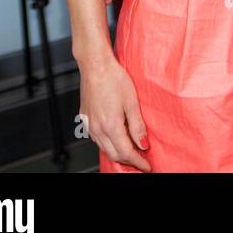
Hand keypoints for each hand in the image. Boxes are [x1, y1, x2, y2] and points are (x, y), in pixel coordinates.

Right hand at [79, 55, 150, 170]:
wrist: (95, 66)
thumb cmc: (114, 78)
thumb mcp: (132, 102)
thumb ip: (137, 126)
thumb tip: (143, 144)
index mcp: (110, 125)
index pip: (126, 153)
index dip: (138, 162)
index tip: (147, 166)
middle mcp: (97, 128)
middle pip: (114, 154)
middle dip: (129, 161)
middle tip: (142, 161)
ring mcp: (89, 125)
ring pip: (104, 148)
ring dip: (118, 153)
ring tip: (132, 152)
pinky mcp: (85, 119)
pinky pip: (97, 139)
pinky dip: (108, 144)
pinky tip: (116, 140)